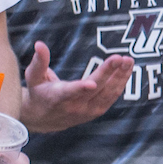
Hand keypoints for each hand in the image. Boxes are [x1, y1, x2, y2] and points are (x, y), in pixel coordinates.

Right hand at [16, 42, 133, 132]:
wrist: (44, 119)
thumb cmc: (39, 93)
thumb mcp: (34, 77)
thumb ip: (39, 61)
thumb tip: (39, 44)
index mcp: (57, 98)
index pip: (69, 93)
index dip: (80, 88)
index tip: (91, 83)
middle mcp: (74, 106)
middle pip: (95, 90)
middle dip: (108, 73)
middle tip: (120, 58)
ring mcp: (87, 111)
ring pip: (107, 94)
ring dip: (120, 77)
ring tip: (128, 61)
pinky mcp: (96, 112)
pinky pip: (111, 97)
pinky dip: (120, 83)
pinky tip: (127, 70)